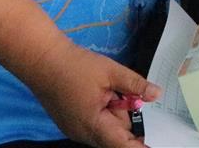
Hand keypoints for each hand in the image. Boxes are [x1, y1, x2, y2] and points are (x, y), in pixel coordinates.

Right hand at [26, 39, 159, 147]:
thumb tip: (156, 94)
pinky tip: (98, 94)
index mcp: (93, 125)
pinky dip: (102, 113)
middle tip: (122, 96)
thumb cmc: (75, 66)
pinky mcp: (69, 123)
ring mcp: (74, 130)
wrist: (42, 60)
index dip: (139, 147)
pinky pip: (93, 125)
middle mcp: (82, 134)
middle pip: (115, 136)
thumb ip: (135, 86)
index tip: (151, 145)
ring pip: (104, 129)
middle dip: (126, 119)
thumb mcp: (111, 71)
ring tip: (107, 90)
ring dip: (113, 114)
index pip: (123, 145)